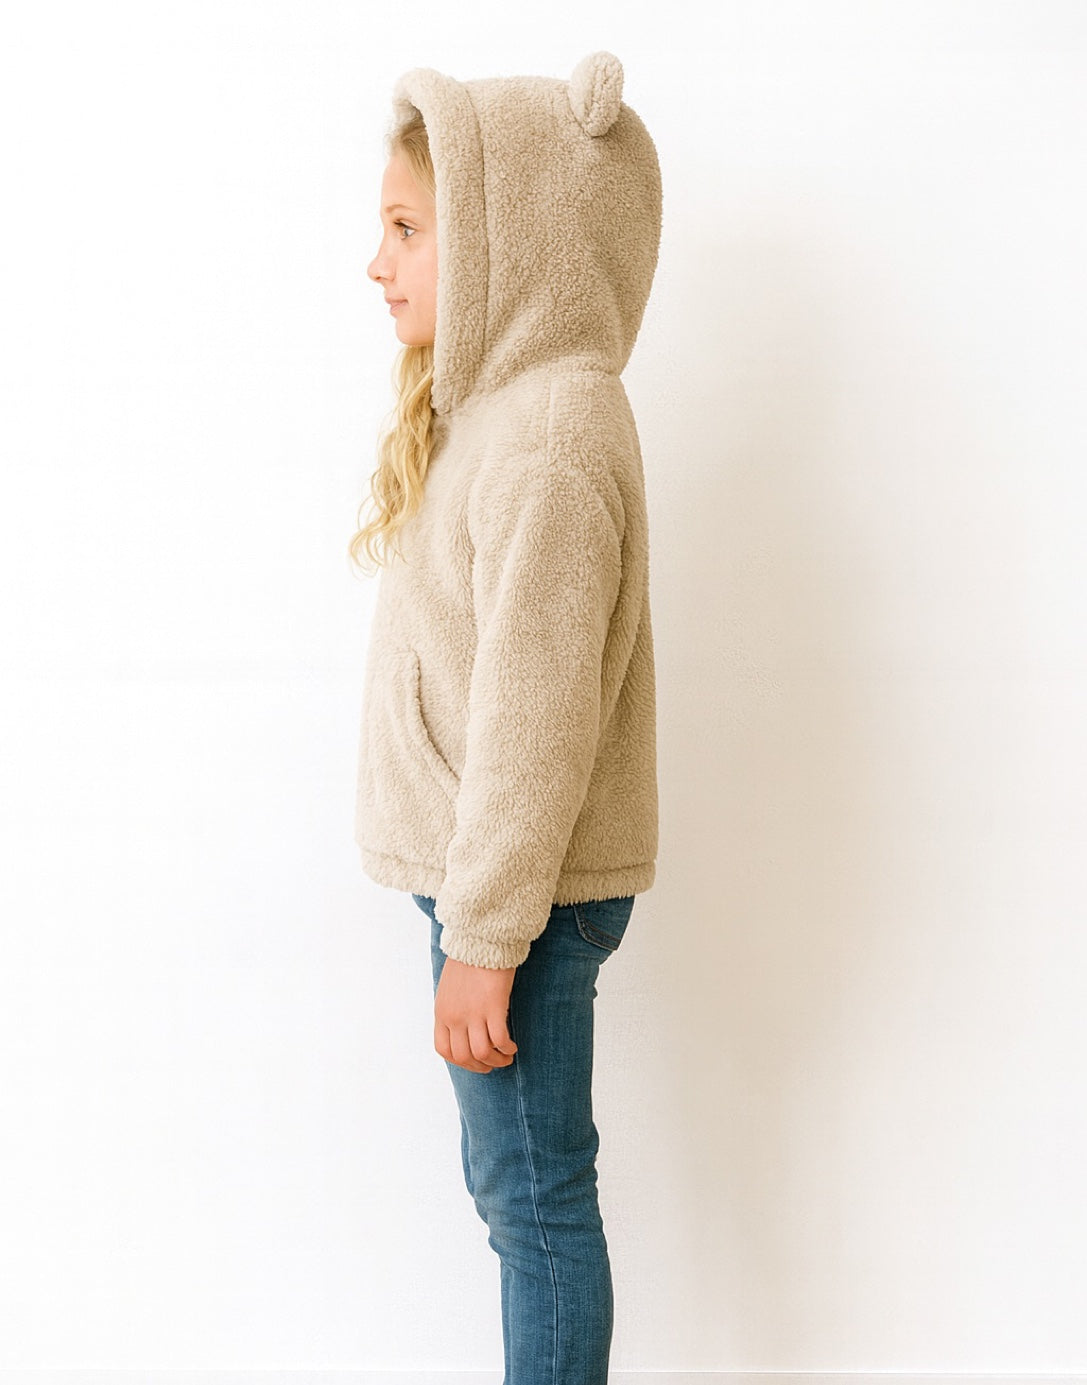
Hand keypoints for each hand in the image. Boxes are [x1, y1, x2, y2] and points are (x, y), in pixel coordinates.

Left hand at [434, 956, 517, 1072]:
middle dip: (481, 1066)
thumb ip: (454, 1009)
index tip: (475, 1061)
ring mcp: (472, 1013)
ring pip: (482, 1053)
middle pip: (464, 1056)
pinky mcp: (492, 1007)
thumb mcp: (450, 988)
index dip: (461, 1062)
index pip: (444, 1050)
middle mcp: (454, 1016)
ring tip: (507, 1056)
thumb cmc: (468, 959)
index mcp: (442, 1012)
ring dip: (496, 1060)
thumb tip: (464, 1028)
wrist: (479, 938)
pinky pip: (499, 1039)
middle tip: (495, 1064)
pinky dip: (507, 1048)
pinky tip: (513, 1046)